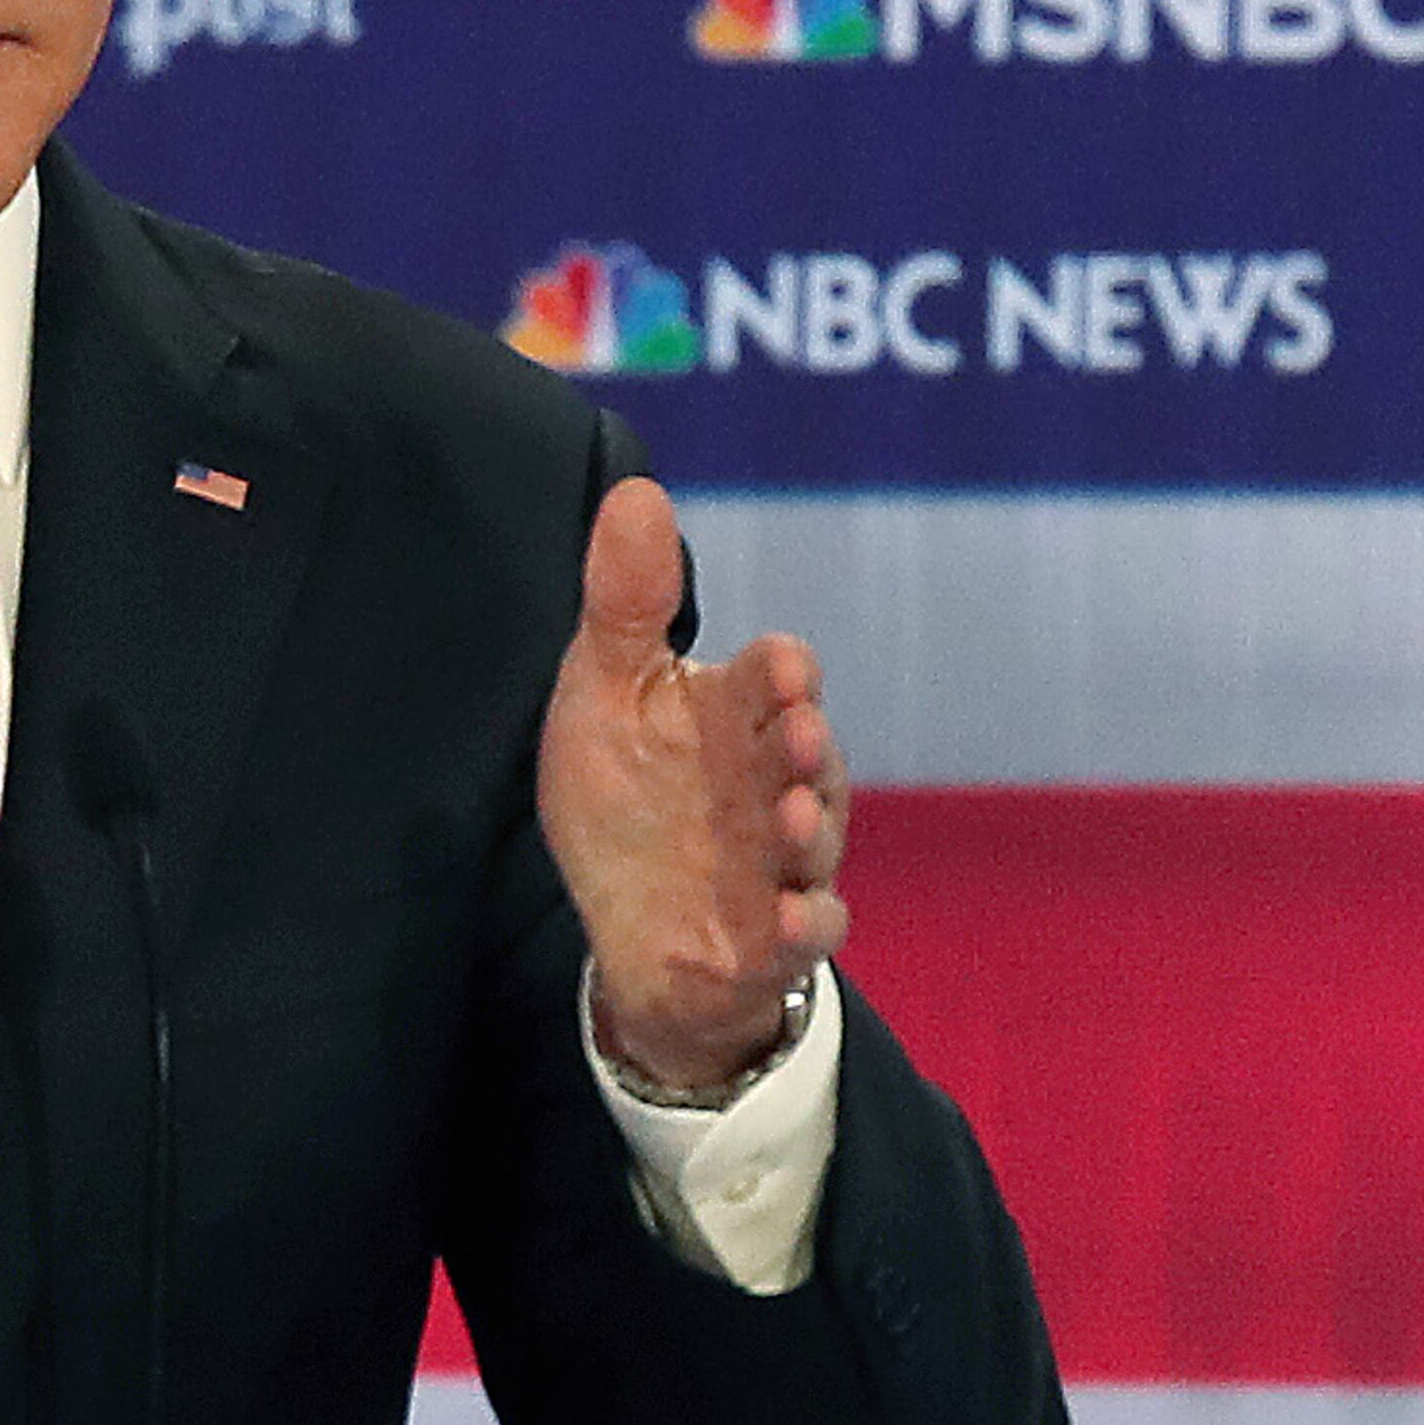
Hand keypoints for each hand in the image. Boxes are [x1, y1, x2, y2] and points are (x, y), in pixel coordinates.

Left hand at [536, 475, 849, 1093]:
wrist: (627, 924)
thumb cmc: (627, 795)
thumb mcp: (607, 693)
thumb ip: (626, 603)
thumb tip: (635, 488)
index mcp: (738, 714)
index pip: (780, 677)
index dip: (783, 673)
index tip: (774, 668)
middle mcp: (774, 780)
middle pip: (809, 756)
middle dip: (808, 747)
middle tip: (799, 736)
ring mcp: (780, 861)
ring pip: (816, 841)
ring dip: (810, 832)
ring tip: (793, 822)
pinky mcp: (773, 936)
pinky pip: (807, 930)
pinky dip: (801, 925)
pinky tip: (785, 918)